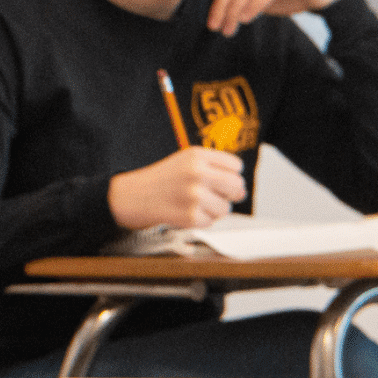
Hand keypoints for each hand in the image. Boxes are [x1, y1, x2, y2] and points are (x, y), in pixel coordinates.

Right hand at [108, 147, 246, 229]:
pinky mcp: (192, 216)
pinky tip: (186, 211)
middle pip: (237, 186)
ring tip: (194, 203)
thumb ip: (215, 168)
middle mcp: (197, 173)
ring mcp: (195, 196)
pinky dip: (201, 220)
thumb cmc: (163, 178)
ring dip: (213, 209)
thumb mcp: (186, 160)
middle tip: (213, 194)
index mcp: (197, 156)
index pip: (235, 166)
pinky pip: (212, 221)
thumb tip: (241, 191)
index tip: (217, 178)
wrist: (135, 195)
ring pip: (226, 208)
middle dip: (229, 193)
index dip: (229, 174)